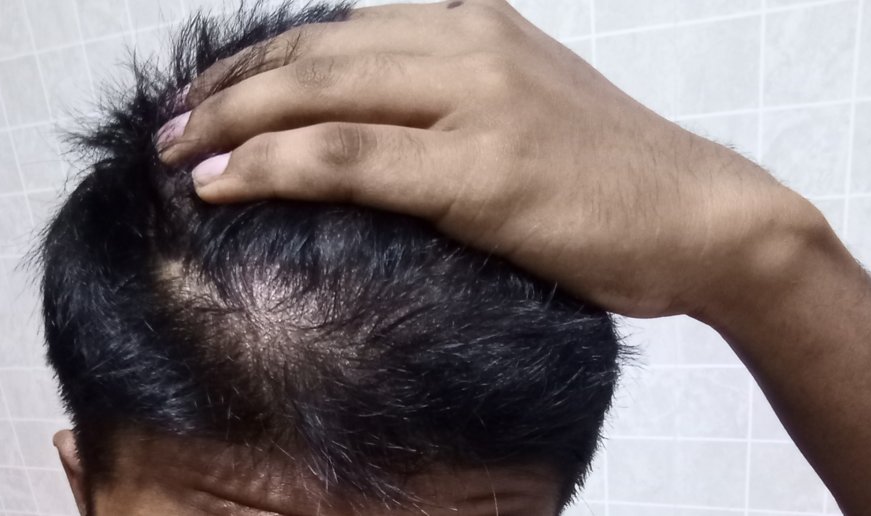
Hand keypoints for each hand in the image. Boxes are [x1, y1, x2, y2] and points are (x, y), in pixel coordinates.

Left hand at [158, 0, 824, 317]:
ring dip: (227, 123)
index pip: (336, 29)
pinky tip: (219, 184)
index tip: (207, 96)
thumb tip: (362, 127)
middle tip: (168, 123)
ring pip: (316, 97)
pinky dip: (272, 167)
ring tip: (171, 153)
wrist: (702, 217)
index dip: (257, 60)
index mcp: (473, 21)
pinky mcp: (483, 170)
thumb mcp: (523, 106)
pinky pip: (348, 160)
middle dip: (224, 87)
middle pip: (311, 53)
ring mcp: (478, 101)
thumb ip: (445, 97)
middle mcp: (469, 43)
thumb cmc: (609, 177)